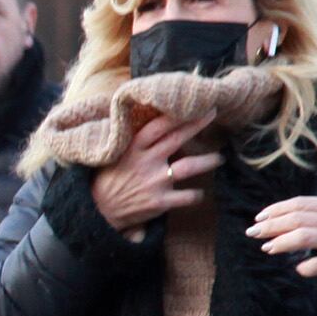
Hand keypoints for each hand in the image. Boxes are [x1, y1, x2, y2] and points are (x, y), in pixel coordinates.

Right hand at [90, 111, 218, 232]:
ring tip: (219, 158)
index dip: (176, 114)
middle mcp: (146, 162)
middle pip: (177, 138)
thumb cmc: (108, 179)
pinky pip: (186, 197)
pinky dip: (196, 195)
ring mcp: (154, 182)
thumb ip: (135, 143)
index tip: (191, 104)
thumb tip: (153, 125)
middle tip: (212, 112)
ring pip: (189, 167)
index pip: (158, 126)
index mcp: (134, 149)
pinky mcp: (159, 202)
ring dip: (207, 161)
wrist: (97, 211)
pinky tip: (199, 194)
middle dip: (197, 124)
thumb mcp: (116, 156)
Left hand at [252, 195, 316, 278]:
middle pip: (297, 219)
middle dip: (271, 226)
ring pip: (304, 237)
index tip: (258, 219)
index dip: (275, 210)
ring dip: (281, 243)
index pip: (299, 204)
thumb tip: (268, 222)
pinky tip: (298, 269)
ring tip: (267, 248)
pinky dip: (305, 267)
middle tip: (253, 233)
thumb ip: (307, 218)